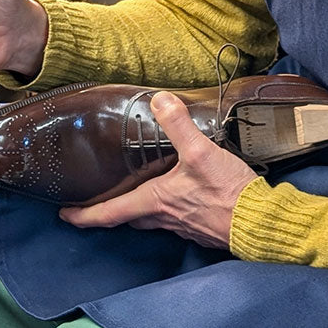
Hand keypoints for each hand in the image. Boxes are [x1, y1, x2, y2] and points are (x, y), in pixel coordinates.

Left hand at [60, 91, 258, 247]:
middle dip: (112, 211)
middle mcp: (166, 218)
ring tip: (135, 194)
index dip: (84, 215)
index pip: (110, 213)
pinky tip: (178, 196)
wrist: (263, 224)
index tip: (65, 215)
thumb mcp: (200, 153)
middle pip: (130, 217)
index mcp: (156, 202)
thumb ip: (178, 125)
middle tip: (97, 203)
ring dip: (141, 210)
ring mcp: (186, 226)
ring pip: (154, 219)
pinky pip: (178, 220)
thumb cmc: (228, 194)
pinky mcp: (205, 228)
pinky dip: (169, 209)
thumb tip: (159, 99)